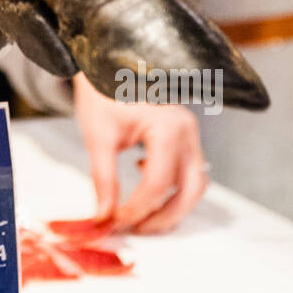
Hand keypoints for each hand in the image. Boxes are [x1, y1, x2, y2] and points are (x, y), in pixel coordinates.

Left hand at [72, 72, 208, 233]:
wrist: (106, 63)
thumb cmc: (102, 92)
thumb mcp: (98, 136)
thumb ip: (103, 179)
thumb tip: (104, 218)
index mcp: (168, 127)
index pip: (158, 183)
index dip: (137, 209)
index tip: (114, 223)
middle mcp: (187, 130)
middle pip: (190, 189)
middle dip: (164, 216)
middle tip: (135, 230)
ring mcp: (190, 133)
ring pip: (194, 183)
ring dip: (173, 207)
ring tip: (142, 218)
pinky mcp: (185, 136)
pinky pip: (189, 171)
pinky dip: (173, 188)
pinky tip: (145, 185)